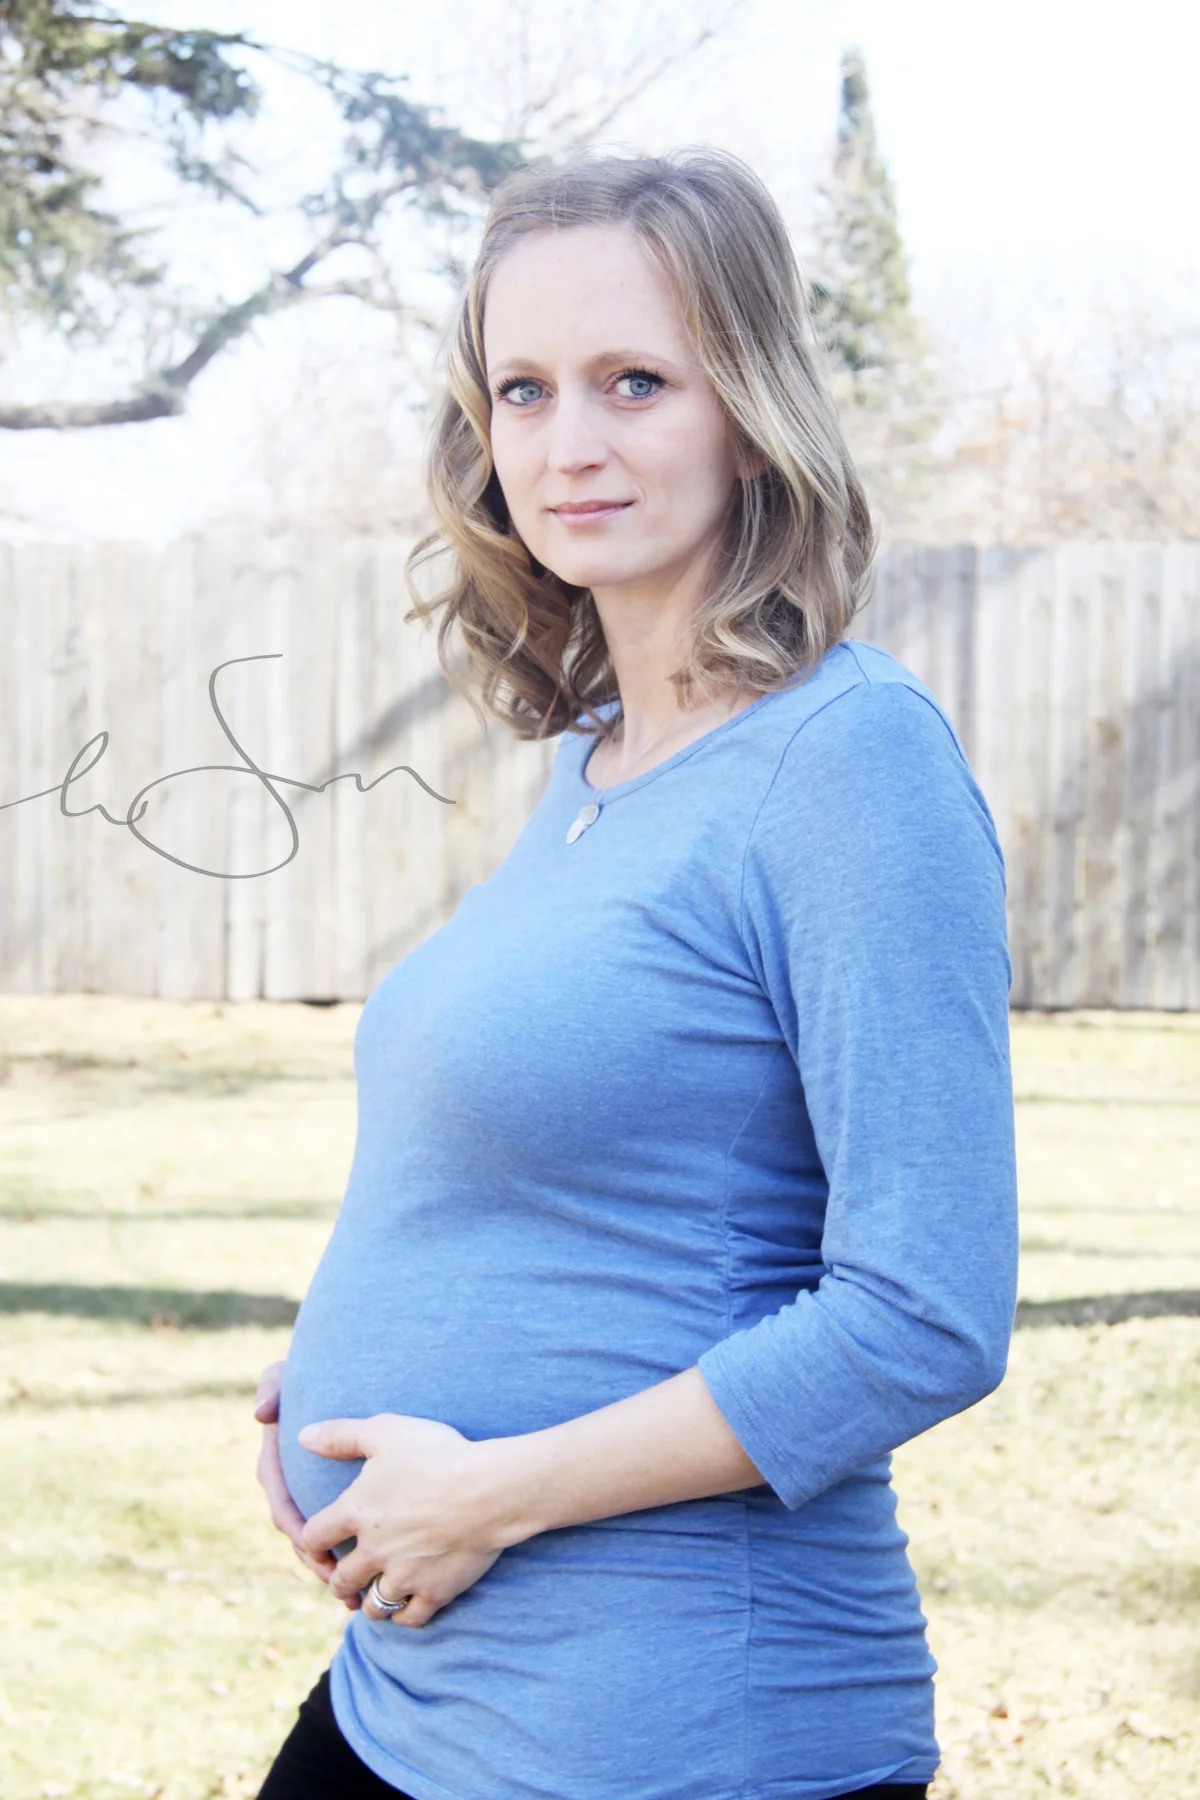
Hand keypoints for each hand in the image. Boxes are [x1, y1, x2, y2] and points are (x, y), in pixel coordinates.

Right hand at [253, 1361, 358, 1609]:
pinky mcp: (338, 1501)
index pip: (281, 1503)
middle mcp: (293, 1485)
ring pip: (320, 1543)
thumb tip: (261, 1414)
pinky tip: (372, 1579)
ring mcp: (313, 1496)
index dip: (295, 1528)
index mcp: (278, 1464)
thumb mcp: (288, 1375)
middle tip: (337, 1584)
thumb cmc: (314, 1373)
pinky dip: (352, 1559)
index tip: (311, 1547)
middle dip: (316, 1562)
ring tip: (352, 1597)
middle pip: (301, 1534)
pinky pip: (340, 1537)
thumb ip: (272, 1385)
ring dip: (333, 1571)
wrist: (345, 1375)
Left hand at [298, 1414, 504, 1628]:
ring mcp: (404, 1576)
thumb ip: (341, 1435)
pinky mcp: (435, 1592)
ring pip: (373, 1606)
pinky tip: (405, 1606)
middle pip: (341, 1580)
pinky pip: (410, 1618)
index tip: (316, 1547)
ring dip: (369, 1602)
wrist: (487, 1489)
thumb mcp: (386, 1431)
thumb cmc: (437, 1454)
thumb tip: (302, 1436)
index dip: (310, 1544)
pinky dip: (404, 1616)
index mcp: (356, 1512)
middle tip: (345, 1577)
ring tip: (374, 1595)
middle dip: (339, 1581)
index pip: (314, 1538)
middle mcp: (373, 1550)